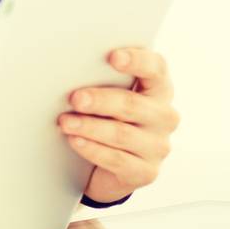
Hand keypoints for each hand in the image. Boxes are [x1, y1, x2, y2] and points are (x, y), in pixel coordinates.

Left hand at [59, 47, 178, 202]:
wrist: (108, 165)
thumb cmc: (106, 117)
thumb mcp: (107, 95)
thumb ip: (101, 79)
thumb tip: (70, 70)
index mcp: (157, 88)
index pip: (155, 68)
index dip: (137, 60)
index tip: (113, 56)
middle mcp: (164, 116)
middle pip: (132, 104)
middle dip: (100, 100)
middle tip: (75, 98)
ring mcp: (158, 146)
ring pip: (122, 133)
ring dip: (89, 127)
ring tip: (65, 122)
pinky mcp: (146, 172)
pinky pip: (117, 160)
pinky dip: (93, 149)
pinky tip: (75, 141)